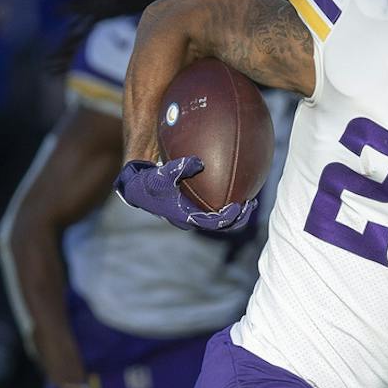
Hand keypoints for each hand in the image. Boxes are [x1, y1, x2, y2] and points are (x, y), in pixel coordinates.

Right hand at [114, 157, 257, 232]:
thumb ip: (177, 168)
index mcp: (182, 216)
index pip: (209, 222)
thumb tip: (198, 162)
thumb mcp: (160, 173)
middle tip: (250, 205)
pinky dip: (227, 200)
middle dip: (235, 218)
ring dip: (235, 212)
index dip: (225, 218)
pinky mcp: (193, 204)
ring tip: (250, 201)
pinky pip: (215, 205)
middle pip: (218, 225)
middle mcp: (190, 218)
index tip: (238, 206)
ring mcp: (192, 212)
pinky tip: (240, 186)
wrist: (137, 180)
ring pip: (218, 218)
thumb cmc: (147, 178)